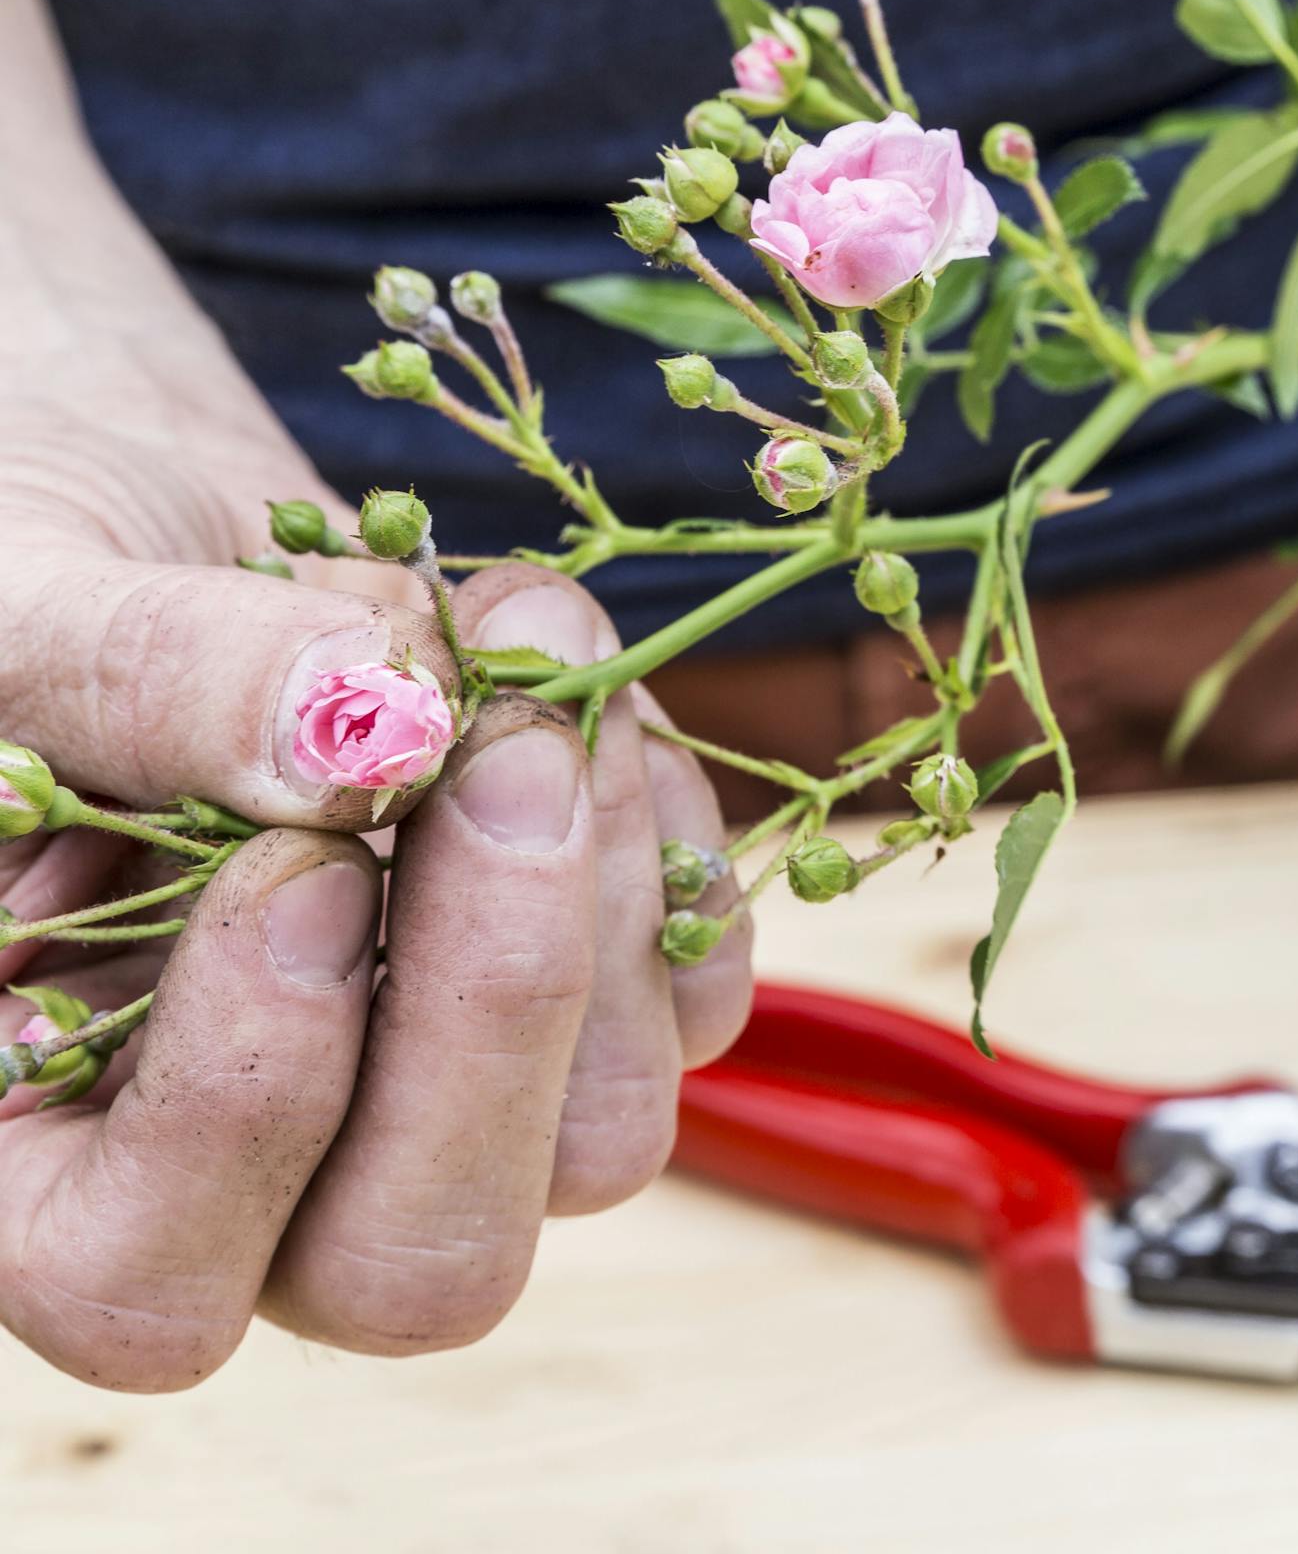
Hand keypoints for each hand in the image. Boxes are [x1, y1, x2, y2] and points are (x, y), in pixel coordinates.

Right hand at [0, 401, 750, 1390]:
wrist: (183, 547)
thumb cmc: (50, 608)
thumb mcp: (33, 617)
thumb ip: (147, 684)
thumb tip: (359, 736)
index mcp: (56, 1147)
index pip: (151, 1281)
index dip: (251, 1094)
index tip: (305, 865)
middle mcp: (273, 1180)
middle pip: (425, 1263)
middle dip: (496, 1000)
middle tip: (506, 749)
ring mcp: (458, 1104)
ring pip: (604, 1136)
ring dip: (606, 877)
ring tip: (542, 657)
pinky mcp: (600, 1006)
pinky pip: (700, 993)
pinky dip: (674, 831)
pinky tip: (588, 701)